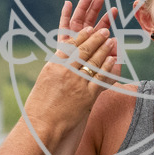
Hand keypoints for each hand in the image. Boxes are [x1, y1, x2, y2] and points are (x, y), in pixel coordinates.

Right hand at [22, 0, 120, 133]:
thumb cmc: (39, 105)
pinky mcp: (87, 96)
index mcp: (54, 66)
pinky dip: (108, 68)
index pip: (70, 46)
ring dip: (104, 50)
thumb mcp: (44, 80)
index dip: (82, 36)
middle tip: (105, 30)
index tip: (90, 29)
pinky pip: (100, 79)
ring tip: (111, 40)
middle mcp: (66, 72)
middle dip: (96, 39)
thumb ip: (56, 68)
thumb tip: (65, 58)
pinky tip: (113, 60)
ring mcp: (77, 83)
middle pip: (84, 51)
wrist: (42, 125)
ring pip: (94, 62)